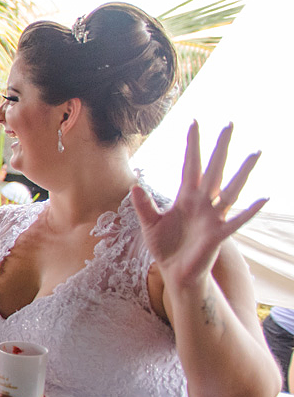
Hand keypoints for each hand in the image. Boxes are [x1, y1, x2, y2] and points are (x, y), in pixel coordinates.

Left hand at [130, 121, 264, 288]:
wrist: (174, 272)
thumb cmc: (165, 247)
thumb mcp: (150, 224)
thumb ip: (145, 205)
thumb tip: (135, 185)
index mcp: (186, 197)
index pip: (191, 166)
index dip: (192, 146)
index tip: (194, 123)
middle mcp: (202, 202)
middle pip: (213, 169)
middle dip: (220, 148)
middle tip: (229, 125)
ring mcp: (212, 217)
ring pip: (230, 189)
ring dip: (242, 172)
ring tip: (254, 153)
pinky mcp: (218, 234)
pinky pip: (235, 221)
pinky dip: (248, 211)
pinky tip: (261, 199)